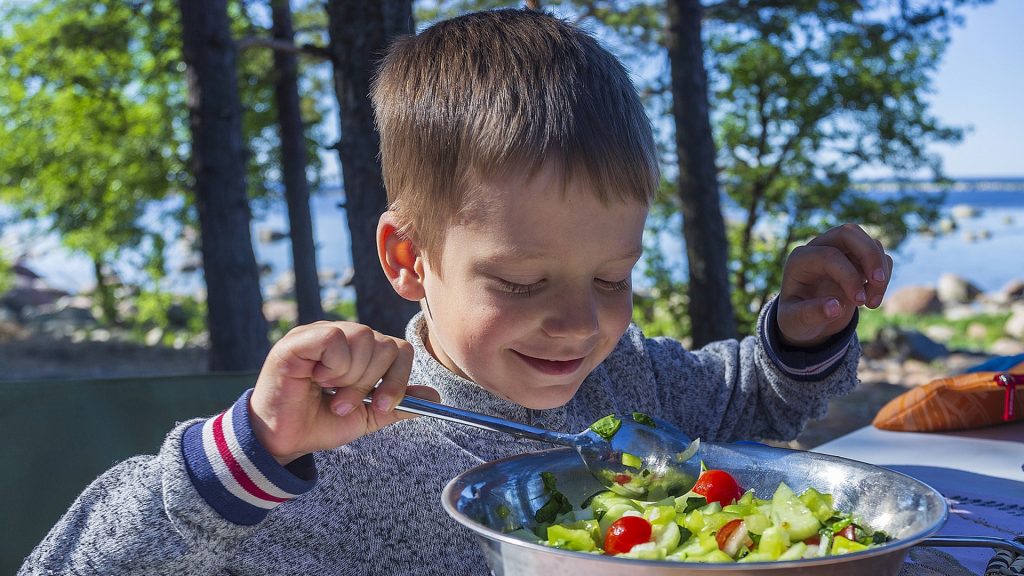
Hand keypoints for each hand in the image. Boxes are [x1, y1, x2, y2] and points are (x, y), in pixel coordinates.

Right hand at [248, 321, 438, 464]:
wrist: (284, 440)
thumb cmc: (320, 423)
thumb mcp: (368, 416)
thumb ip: (398, 403)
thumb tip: (434, 398)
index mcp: (361, 352)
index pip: (400, 349)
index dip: (397, 379)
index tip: (381, 405)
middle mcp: (343, 336)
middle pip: (385, 344)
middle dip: (371, 383)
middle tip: (344, 404)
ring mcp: (320, 334)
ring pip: (364, 338)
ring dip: (351, 377)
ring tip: (330, 394)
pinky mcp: (299, 340)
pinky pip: (335, 339)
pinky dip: (333, 365)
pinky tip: (316, 379)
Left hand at [777, 223, 892, 346]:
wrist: (806, 319)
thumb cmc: (797, 318)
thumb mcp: (795, 322)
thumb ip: (810, 315)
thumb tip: (836, 307)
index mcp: (800, 259)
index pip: (829, 255)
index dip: (848, 276)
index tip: (859, 302)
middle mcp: (819, 248)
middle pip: (849, 232)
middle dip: (869, 255)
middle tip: (878, 281)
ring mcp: (840, 250)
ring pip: (869, 243)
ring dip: (880, 271)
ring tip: (872, 304)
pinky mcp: (857, 259)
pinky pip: (879, 256)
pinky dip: (884, 276)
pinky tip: (872, 300)